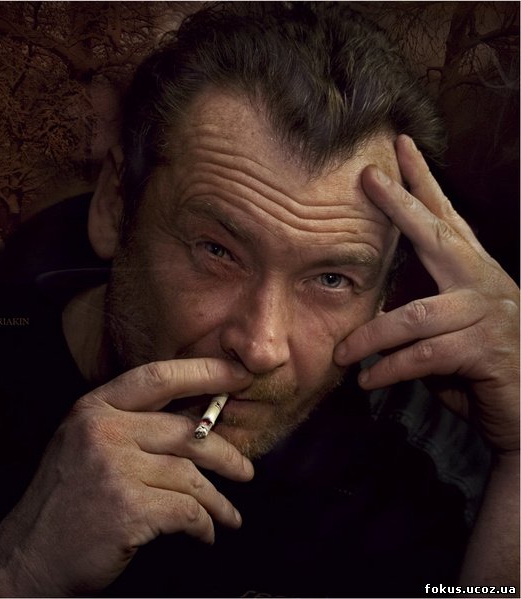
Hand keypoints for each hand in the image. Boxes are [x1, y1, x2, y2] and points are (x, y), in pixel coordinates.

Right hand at [0, 358, 253, 595]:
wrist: (27, 555)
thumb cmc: (65, 499)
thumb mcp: (87, 443)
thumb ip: (132, 424)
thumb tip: (196, 417)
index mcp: (96, 408)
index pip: (159, 376)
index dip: (205, 371)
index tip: (238, 374)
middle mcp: (104, 430)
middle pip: (186, 429)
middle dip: (226, 452)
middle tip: (246, 468)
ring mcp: (114, 468)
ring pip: (191, 474)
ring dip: (218, 499)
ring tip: (229, 513)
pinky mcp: (127, 507)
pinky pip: (186, 510)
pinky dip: (204, 524)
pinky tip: (207, 532)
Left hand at [334, 135, 519, 453]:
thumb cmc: (482, 370)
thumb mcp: (449, 333)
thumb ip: (420, 313)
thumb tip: (372, 308)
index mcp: (474, 274)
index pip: (447, 220)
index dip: (424, 183)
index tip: (402, 147)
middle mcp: (485, 285)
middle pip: (439, 236)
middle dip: (401, 205)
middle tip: (370, 176)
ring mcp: (489, 316)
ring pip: (414, 316)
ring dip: (370, 337)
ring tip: (341, 355)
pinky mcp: (487, 352)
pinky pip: (423, 356)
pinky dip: (388, 369)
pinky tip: (367, 380)